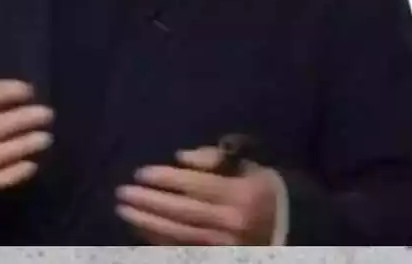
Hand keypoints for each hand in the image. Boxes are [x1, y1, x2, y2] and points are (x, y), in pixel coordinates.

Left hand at [116, 147, 278, 244]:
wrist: (288, 226)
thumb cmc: (264, 190)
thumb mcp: (249, 166)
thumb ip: (218, 159)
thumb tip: (181, 157)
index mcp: (241, 194)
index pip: (196, 185)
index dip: (166, 179)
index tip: (141, 173)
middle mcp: (230, 222)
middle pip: (182, 212)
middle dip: (149, 202)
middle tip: (123, 193)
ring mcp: (222, 245)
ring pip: (177, 234)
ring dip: (147, 223)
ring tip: (124, 210)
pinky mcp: (217, 256)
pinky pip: (181, 249)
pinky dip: (158, 240)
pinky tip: (141, 229)